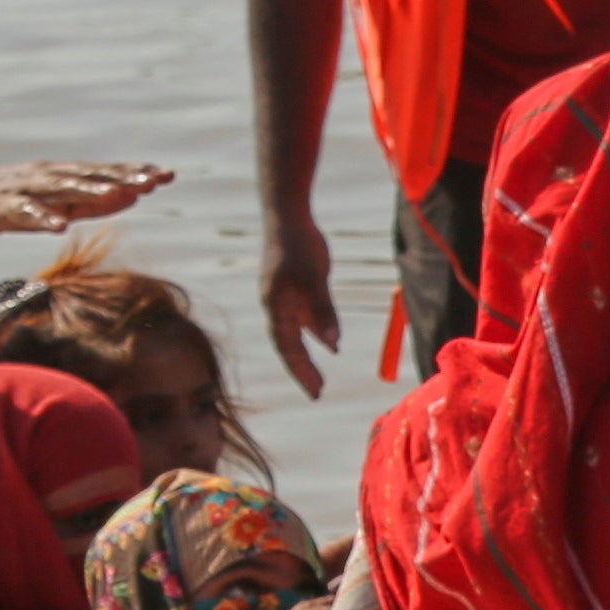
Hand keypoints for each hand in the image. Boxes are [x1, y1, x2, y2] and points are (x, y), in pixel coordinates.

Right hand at [0, 160, 170, 242]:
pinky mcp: (3, 207)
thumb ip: (94, 201)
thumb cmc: (14, 202)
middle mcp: (49, 176)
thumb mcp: (59, 203)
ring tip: (118, 194)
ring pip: (62, 188)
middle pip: (91, 176)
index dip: (135, 172)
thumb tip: (133, 197)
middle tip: (154, 180)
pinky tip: (59, 226)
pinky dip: (43, 217)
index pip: (106, 172)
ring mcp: (26, 189)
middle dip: (123, 177)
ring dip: (91, 190)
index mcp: (64, 176)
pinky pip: (25, 212)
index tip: (167, 174)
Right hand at [261, 211, 341, 398]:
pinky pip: (306, 318)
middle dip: (302, 371)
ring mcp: (286, 297)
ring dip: (308, 357)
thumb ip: (323, 311)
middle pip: (290, 346)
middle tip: (317, 394)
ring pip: (297, 334)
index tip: (314, 392)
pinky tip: (329, 345)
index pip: (288, 348)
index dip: (301, 372)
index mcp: (276, 306)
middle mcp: (278, 306)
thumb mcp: (314, 279)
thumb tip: (333, 345)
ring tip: (319, 380)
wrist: (287, 215)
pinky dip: (316, 332)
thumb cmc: (298, 245)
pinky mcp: (297, 288)